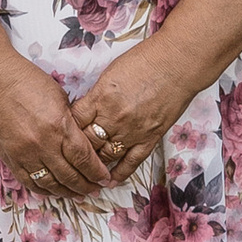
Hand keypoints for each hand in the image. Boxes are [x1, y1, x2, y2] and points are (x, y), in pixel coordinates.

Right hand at [0, 55, 111, 204]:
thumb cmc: (28, 83)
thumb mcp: (60, 98)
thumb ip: (71, 123)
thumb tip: (84, 143)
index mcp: (59, 126)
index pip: (84, 158)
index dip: (97, 172)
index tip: (105, 178)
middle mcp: (42, 144)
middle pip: (70, 175)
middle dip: (87, 186)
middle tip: (96, 190)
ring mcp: (24, 154)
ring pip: (50, 184)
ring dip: (68, 192)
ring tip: (79, 194)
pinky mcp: (10, 158)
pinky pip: (30, 182)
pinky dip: (44, 190)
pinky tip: (55, 191)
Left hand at [70, 36, 193, 185]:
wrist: (178, 64)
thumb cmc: (146, 61)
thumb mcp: (111, 73)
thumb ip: (97, 95)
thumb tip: (86, 111)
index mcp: (101, 97)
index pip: (74, 120)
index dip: (66, 128)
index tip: (62, 132)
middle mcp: (114, 117)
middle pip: (86, 142)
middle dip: (76, 148)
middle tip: (70, 154)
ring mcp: (132, 131)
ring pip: (104, 156)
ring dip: (94, 163)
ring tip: (84, 169)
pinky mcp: (149, 139)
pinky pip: (130, 162)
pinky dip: (118, 174)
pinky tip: (109, 181)